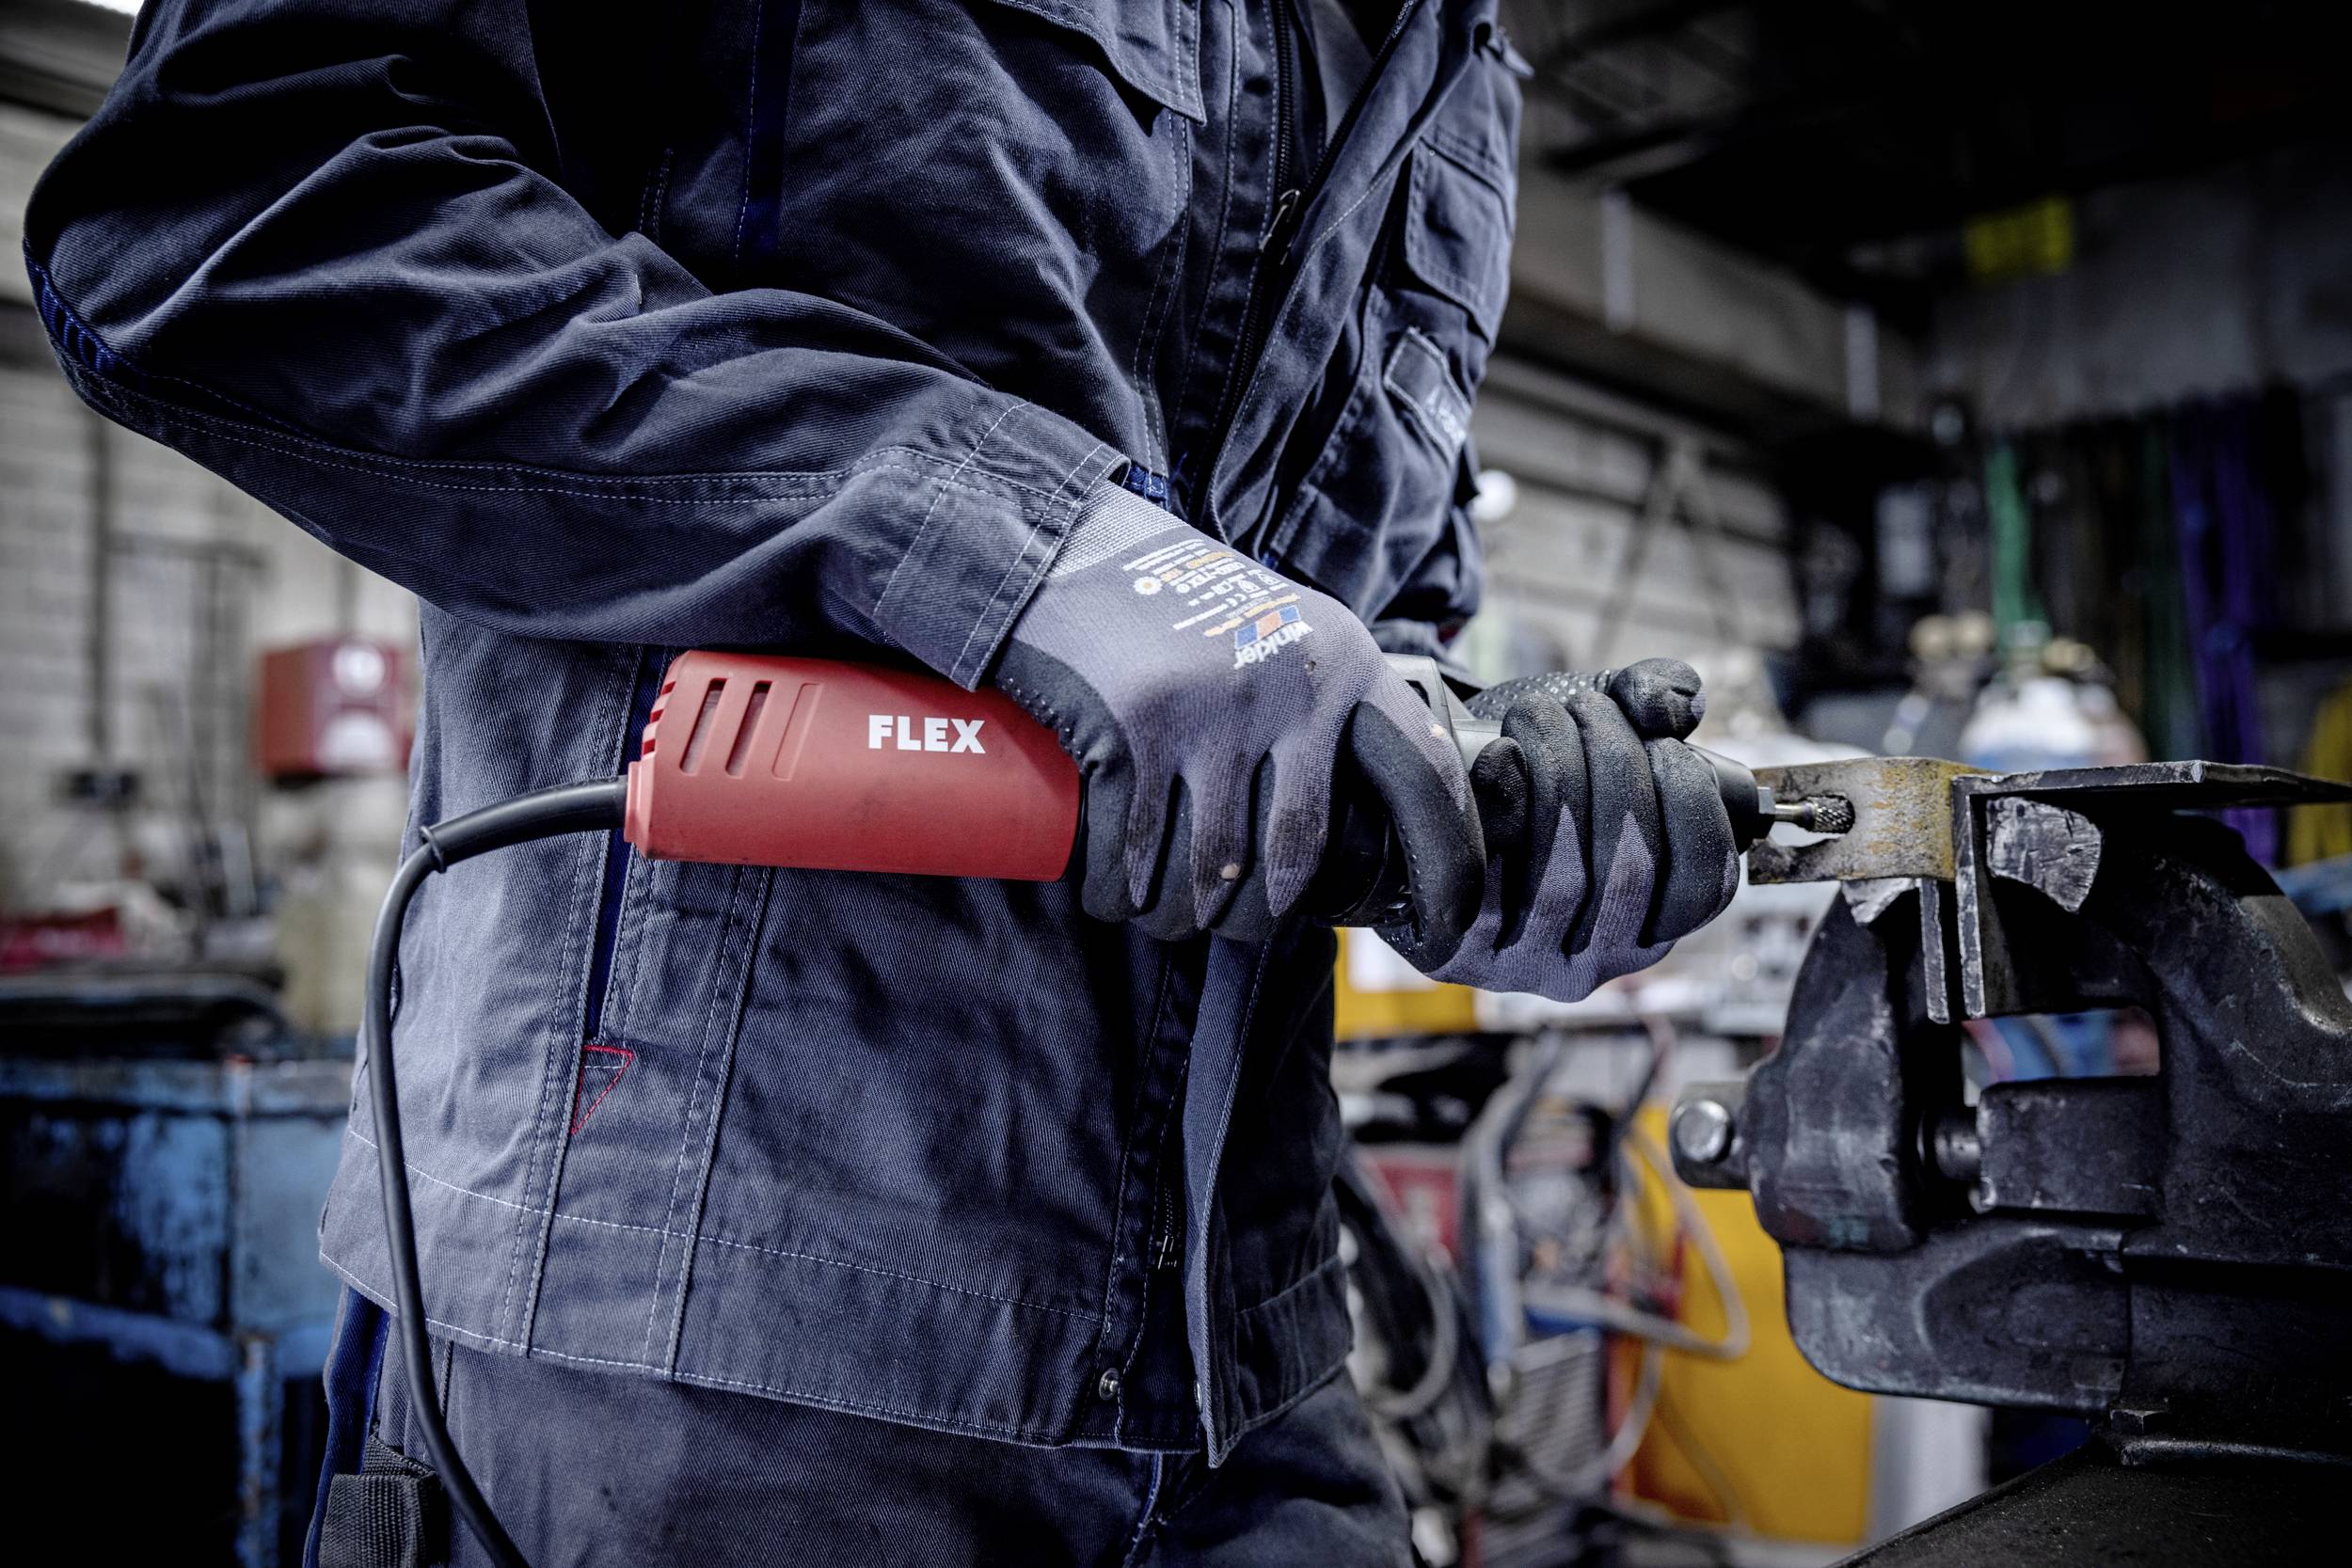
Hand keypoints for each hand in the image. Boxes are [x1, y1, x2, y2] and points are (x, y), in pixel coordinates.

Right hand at [992, 483, 1482, 942]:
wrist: (1075, 552)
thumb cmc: (1185, 614)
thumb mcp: (1285, 637)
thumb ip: (1330, 706)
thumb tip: (1360, 827)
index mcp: (1347, 664)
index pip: (1424, 774)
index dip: (1446, 859)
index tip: (1446, 927)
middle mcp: (1296, 685)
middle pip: (1295, 855)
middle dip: (1256, 914)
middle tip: (1231, 922)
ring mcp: (1216, 708)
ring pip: (1212, 868)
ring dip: (1183, 916)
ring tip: (1167, 918)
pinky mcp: (1139, 728)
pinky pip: (1136, 850)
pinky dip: (1122, 893)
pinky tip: (1118, 900)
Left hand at [1386, 659, 1740, 1000]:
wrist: (1421, 791)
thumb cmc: (1528, 763)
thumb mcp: (1599, 724)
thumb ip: (1652, 699)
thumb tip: (1681, 706)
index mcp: (1649, 925)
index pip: (1704, 887)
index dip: (1694, 810)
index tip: (1665, 746)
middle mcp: (1595, 962)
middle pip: (1633, 871)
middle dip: (1617, 768)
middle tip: (1587, 707)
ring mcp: (1525, 965)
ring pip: (1565, 878)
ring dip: (1559, 774)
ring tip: (1541, 714)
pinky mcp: (1459, 954)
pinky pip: (1487, 886)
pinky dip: (1499, 807)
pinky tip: (1497, 757)